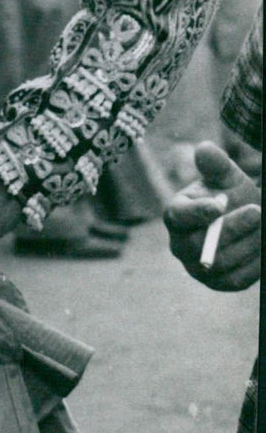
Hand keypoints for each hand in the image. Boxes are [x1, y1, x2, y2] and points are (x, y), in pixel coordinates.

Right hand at [163, 140, 260, 289]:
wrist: (246, 219)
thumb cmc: (230, 195)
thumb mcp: (226, 176)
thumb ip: (216, 164)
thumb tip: (205, 149)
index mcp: (176, 215)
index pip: (178, 216)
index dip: (197, 212)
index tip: (220, 204)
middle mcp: (180, 245)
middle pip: (198, 244)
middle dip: (231, 228)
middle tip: (257, 211)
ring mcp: (198, 268)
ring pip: (221, 263)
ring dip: (248, 243)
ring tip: (263, 226)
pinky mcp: (219, 283)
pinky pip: (237, 279)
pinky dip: (254, 262)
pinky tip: (261, 244)